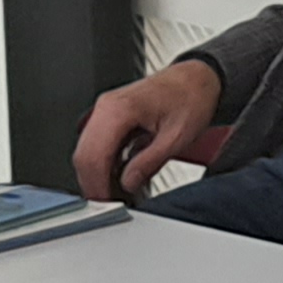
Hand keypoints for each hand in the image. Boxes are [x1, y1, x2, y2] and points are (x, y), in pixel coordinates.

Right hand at [73, 57, 220, 202]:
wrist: (199, 77)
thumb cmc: (192, 97)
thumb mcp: (176, 137)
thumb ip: (149, 162)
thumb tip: (127, 183)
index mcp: (119, 109)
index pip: (94, 156)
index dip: (98, 185)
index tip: (107, 204)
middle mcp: (106, 106)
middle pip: (83, 154)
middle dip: (94, 183)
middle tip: (111, 204)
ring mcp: (105, 109)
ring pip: (86, 150)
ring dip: (97, 174)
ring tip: (117, 193)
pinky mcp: (109, 114)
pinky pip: (96, 143)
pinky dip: (103, 162)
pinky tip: (118, 176)